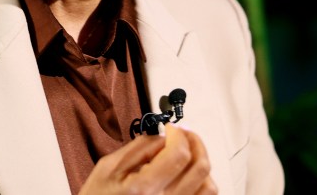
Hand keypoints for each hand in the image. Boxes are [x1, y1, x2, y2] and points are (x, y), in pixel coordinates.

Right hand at [79, 124, 217, 193]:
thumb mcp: (108, 168)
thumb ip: (139, 148)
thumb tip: (163, 134)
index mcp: (144, 189)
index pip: (178, 155)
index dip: (178, 134)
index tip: (170, 128)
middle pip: (200, 167)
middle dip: (194, 141)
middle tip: (182, 134)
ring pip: (208, 185)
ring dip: (200, 162)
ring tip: (186, 152)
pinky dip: (202, 182)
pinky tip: (187, 173)